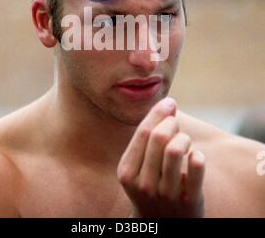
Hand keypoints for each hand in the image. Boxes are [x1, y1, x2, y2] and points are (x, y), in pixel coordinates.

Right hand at [117, 97, 204, 217]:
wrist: (161, 224)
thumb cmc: (150, 185)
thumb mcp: (138, 167)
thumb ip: (147, 139)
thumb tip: (168, 104)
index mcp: (127, 172)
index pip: (143, 132)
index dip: (158, 113)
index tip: (169, 102)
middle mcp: (143, 184)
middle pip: (159, 137)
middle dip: (172, 122)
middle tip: (176, 124)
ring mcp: (165, 195)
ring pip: (176, 149)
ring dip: (184, 138)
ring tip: (185, 142)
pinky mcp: (189, 202)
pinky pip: (197, 166)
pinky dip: (198, 155)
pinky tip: (195, 157)